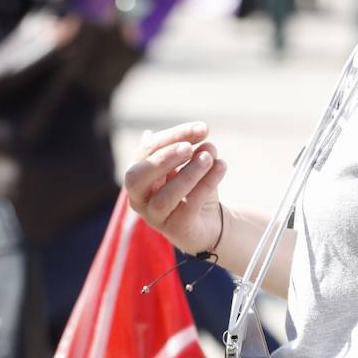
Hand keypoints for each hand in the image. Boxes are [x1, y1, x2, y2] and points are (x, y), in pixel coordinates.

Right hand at [124, 122, 227, 254]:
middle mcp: (139, 197)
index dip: (171, 137)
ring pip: (166, 197)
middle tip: (188, 147)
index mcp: (137, 174)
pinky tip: (221, 167)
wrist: (207, 221)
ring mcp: (155, 216)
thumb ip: (190, 146)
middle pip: (137, 178)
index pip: (146, 151)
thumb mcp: (189, 162)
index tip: (201, 129)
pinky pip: (190, 206)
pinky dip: (206, 183)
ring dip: (188, 174)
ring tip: (208, 157)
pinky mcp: (176, 229)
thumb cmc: (191, 186)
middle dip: (163, 159)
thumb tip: (199, 130)